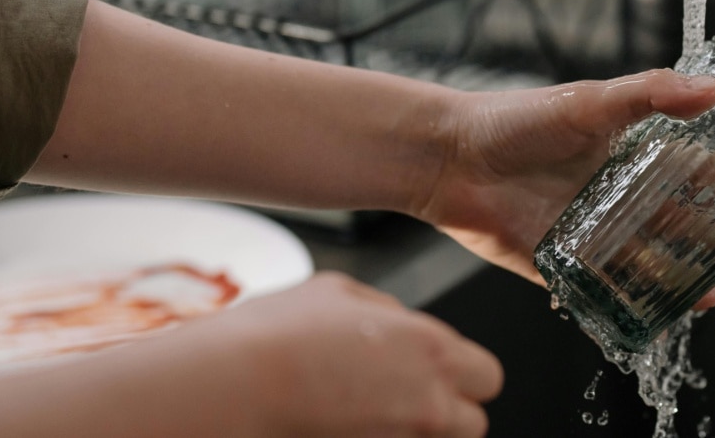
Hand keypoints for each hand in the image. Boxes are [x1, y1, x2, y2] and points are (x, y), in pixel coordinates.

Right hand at [222, 272, 502, 436]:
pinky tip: (346, 424)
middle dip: (448, 410)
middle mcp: (428, 403)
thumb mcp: (338, 291)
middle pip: (473, 422)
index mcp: (430, 348)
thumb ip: (386, 309)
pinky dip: (381, 437)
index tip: (438, 369)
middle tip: (408, 397)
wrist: (227, 390)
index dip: (462, 372)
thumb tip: (399, 320)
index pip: (487, 374)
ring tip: (369, 412)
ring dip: (415, 429)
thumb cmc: (274, 337)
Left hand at [415, 69, 714, 309]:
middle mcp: (614, 194)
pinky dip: (633, 304)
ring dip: (681, 276)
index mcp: (627, 153)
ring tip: (714, 292)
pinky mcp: (562, 265)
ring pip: (648, 260)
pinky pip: (605, 291)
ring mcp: (591, 232)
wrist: (449, 158)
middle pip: (678, 221)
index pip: (692, 170)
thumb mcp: (588, 100)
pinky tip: (659, 315)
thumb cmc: (514, 120)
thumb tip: (713, 90)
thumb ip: (651, 94)